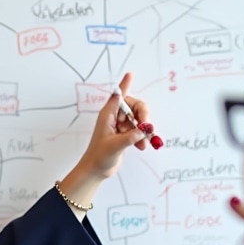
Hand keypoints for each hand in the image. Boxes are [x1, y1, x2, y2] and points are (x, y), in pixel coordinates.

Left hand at [55, 72, 152, 208]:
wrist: (96, 171)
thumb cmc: (98, 157)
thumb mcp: (114, 146)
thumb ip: (130, 137)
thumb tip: (144, 129)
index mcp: (108, 115)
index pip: (119, 96)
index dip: (125, 84)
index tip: (130, 74)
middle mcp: (114, 118)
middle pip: (135, 107)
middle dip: (143, 116)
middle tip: (146, 127)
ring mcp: (120, 127)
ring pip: (138, 120)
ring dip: (143, 130)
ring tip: (143, 143)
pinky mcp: (125, 135)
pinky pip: (138, 130)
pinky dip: (142, 137)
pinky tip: (142, 146)